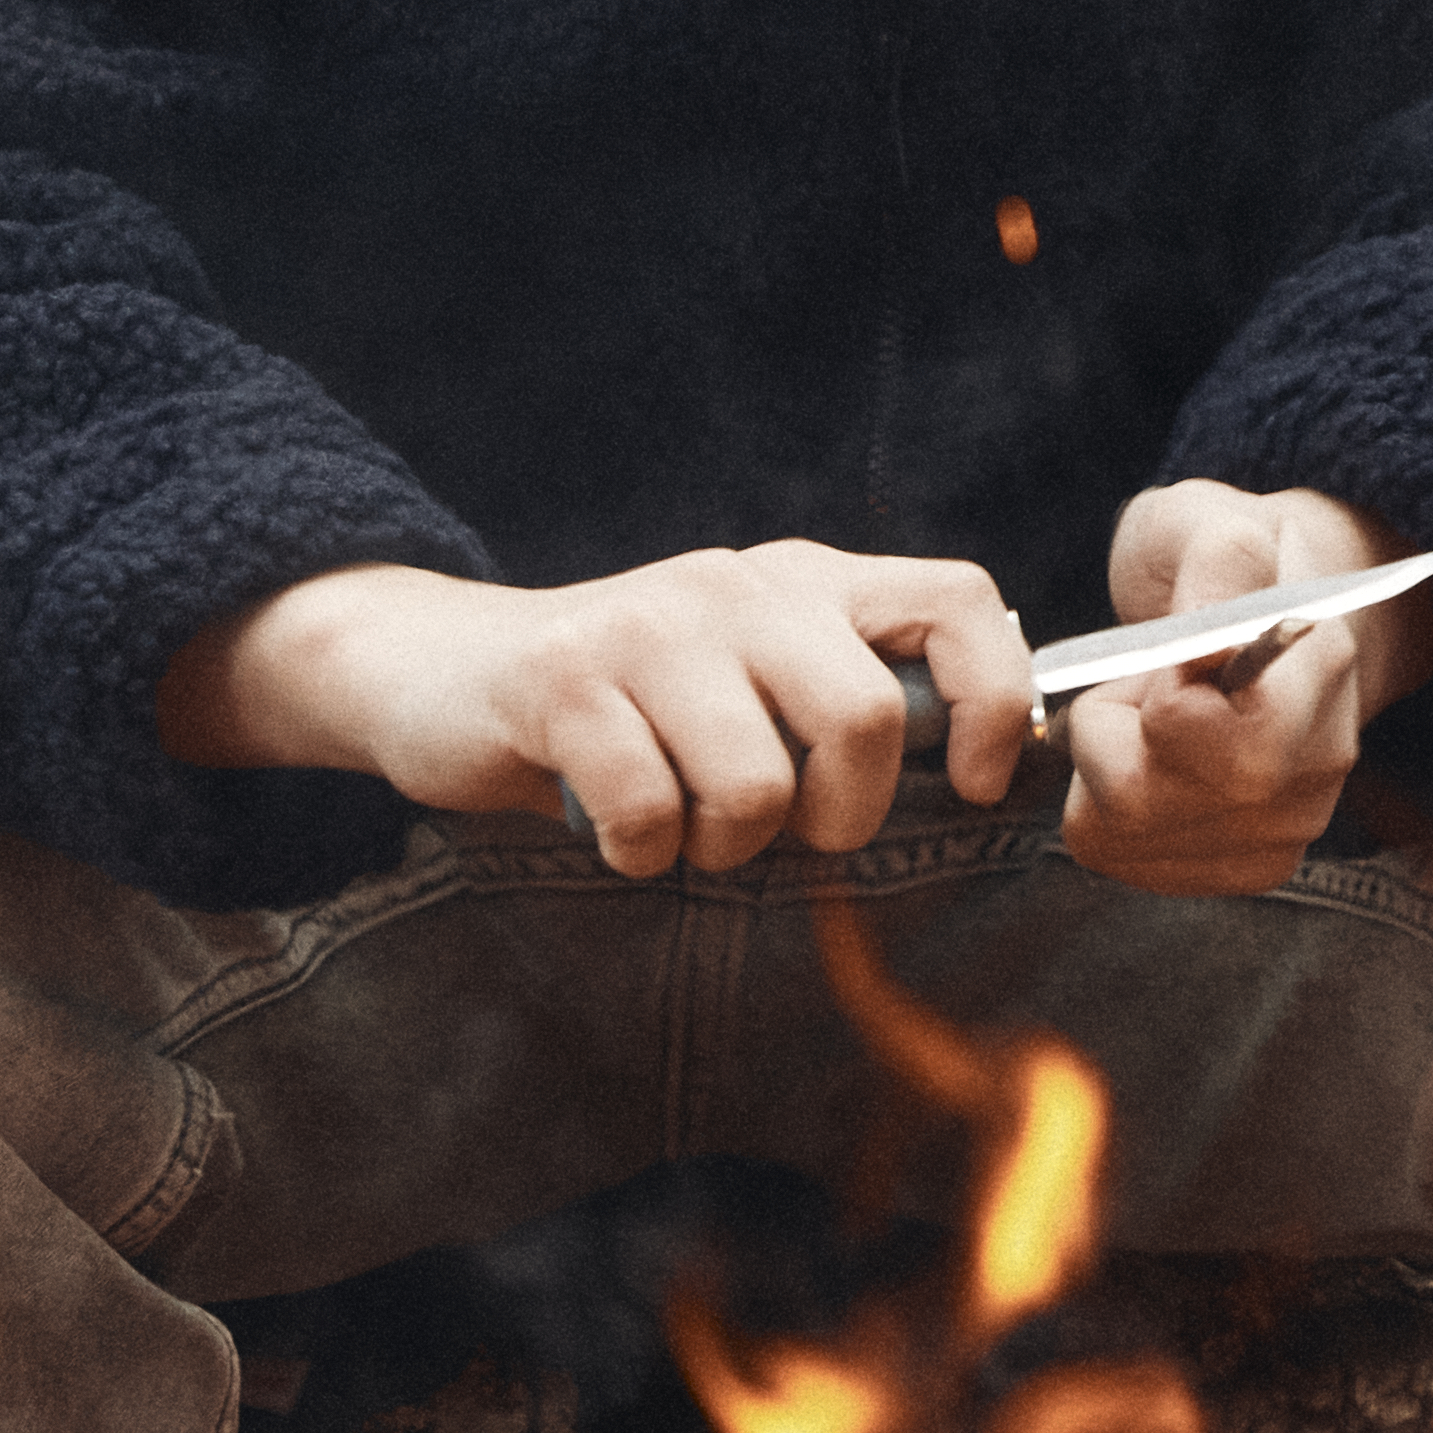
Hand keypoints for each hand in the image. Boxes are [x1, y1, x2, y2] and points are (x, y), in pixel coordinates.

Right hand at [158, 544, 1033, 872]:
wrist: (440, 668)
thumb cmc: (627, 703)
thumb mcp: (751, 676)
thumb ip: (846, 700)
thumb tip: (972, 775)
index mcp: (808, 582)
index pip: (959, 602)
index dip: (992, 700)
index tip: (967, 782)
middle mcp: (741, 586)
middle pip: (863, 719)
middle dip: (838, 817)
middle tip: (782, 833)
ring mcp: (651, 627)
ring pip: (756, 785)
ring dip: (722, 844)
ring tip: (680, 822)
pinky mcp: (564, 679)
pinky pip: (649, 812)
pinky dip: (638, 851)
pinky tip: (613, 826)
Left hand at [1057, 481, 1432, 898]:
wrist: (1288, 621)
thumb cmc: (1237, 564)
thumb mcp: (1214, 520)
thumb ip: (1218, 563)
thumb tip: (1207, 644)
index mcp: (1318, 678)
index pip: (1195, 731)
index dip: (1156, 688)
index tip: (1178, 648)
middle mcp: (1311, 777)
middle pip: (1138, 798)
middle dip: (1112, 731)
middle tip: (1150, 683)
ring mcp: (1281, 836)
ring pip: (1117, 831)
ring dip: (1104, 766)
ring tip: (1155, 720)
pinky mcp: (1243, 870)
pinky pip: (1119, 856)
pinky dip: (1108, 807)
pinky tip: (1155, 763)